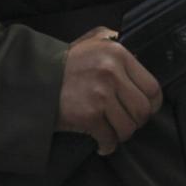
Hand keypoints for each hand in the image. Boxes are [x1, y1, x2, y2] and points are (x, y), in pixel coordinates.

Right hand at [55, 26, 162, 155]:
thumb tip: (134, 51)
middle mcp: (112, 73)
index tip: (146, 108)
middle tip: (126, 122)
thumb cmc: (64, 62)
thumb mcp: (91, 40)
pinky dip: (107, 145)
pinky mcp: (88, 116)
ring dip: (121, 134)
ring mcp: (101, 95)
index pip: (152, 86)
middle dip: (136, 121)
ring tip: (112, 131)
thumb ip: (112, 39)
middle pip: (143, 110)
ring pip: (128, 127)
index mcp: (118, 54)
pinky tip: (102, 143)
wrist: (33, 79)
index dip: (152, 103)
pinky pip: (109, 138)